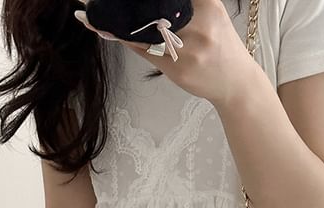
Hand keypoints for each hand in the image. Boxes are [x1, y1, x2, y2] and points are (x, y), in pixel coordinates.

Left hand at [73, 0, 255, 106]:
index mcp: (206, 4)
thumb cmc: (220, 45)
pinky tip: (97, 26)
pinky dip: (117, 35)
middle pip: (151, 6)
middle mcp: (198, 24)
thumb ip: (186, 2)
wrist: (236, 82)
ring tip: (87, 7)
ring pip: (142, 27)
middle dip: (124, 2)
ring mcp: (188, 49)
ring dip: (112, 17)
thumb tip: (145, 0)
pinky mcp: (177, 69)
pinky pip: (141, 48)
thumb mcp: (211, 12)